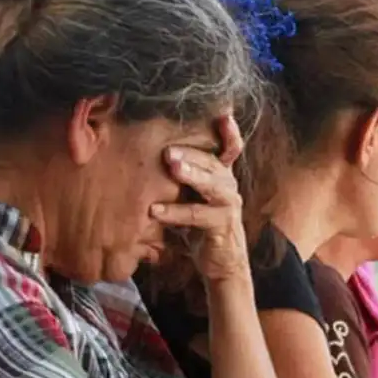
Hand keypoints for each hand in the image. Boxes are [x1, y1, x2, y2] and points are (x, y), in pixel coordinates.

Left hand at [150, 114, 247, 282]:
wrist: (221, 262)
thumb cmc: (201, 225)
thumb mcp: (192, 196)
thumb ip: (181, 176)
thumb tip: (148, 152)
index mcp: (221, 175)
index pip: (230, 149)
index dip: (229, 132)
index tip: (224, 114)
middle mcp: (228, 186)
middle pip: (213, 163)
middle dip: (192, 153)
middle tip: (169, 148)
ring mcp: (228, 205)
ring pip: (212, 184)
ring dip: (192, 173)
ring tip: (172, 165)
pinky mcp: (222, 226)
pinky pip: (199, 215)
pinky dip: (177, 212)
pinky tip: (156, 210)